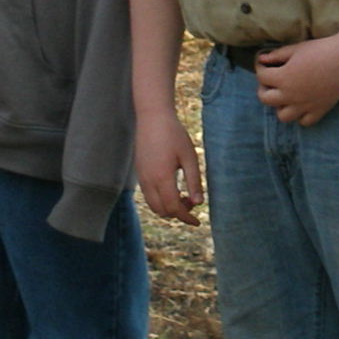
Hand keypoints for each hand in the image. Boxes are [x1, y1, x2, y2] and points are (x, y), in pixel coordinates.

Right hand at [135, 105, 203, 223]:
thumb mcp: (189, 157)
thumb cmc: (174, 135)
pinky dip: (160, 199)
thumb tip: (199, 204)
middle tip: (192, 202)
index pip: (174, 208)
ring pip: (153, 205)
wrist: (152, 117)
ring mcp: (141, 178)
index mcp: (162, 178)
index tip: (198, 222)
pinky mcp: (139, 173)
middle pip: (162, 211)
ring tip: (183, 196)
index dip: (186, 218)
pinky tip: (172, 188)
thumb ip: (194, 181)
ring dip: (168, 207)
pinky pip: (148, 195)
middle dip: (178, 213)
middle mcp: (148, 181)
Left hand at [253, 34, 338, 126]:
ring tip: (285, 95)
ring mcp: (305, 106)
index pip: (262, 76)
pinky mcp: (319, 110)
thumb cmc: (320, 50)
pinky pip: (304, 122)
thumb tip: (261, 59)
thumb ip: (276, 55)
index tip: (264, 62)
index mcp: (283, 78)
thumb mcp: (296, 49)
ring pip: (283, 116)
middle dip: (264, 88)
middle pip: (265, 99)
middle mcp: (291, 95)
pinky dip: (300, 115)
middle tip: (270, 80)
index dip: (260, 67)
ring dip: (280, 106)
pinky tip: (302, 104)